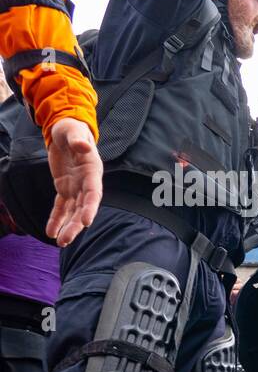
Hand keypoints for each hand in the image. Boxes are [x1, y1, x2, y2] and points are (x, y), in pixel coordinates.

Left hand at [45, 117, 102, 246]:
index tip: (87, 221)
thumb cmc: (71, 129)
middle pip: (83, 207)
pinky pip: (60, 207)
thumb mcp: (73, 131)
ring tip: (60, 242)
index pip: (93, 193)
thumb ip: (78, 140)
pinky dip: (56, 219)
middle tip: (66, 240)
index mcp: (92, 170)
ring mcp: (76, 188)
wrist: (66, 132)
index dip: (90, 207)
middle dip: (76, 224)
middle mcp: (87, 183)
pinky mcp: (64, 189)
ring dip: (67, 227)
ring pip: (73, 211)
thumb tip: (84, 148)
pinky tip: (50, 232)